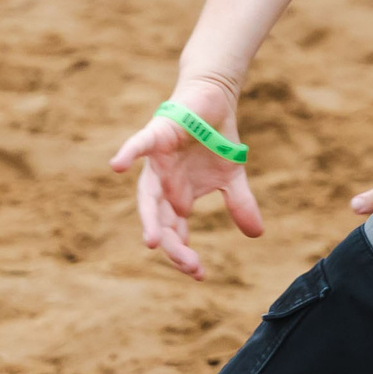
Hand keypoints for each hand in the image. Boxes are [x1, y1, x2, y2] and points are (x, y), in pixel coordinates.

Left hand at [108, 79, 262, 277]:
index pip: (175, 232)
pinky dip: (127, 153)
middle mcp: (162, 184)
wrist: (214, 99)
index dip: (183, 254)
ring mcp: (156, 162)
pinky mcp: (157, 134)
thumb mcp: (232, 178)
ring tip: (152, 243)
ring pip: (148, 194)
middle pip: (160, 221)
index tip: (199, 274)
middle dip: (172, 245)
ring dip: (149, 218)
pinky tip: (116, 166)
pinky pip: (138, 145)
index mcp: (177, 197)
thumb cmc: (215, 140)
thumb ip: (240, 205)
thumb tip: (256, 234)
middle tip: (189, 265)